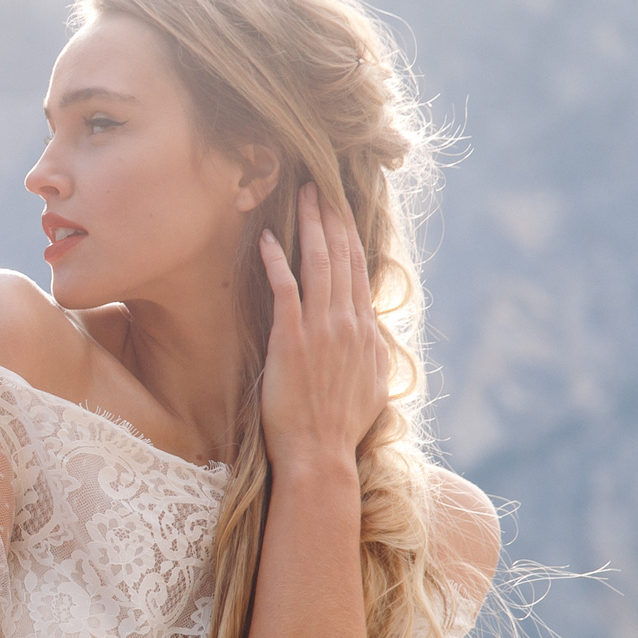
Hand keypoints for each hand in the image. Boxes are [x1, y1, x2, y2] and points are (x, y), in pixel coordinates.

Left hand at [257, 181, 388, 473]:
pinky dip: (276, 262)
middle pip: (341, 255)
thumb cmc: (340, 425)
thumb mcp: (371, 384)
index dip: (349, 233)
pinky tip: (266, 239)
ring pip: (318, 264)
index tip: (340, 205)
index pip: (359, 268)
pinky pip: (285, 291)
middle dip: (329, 215)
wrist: (321, 454)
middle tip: (318, 183)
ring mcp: (321, 329)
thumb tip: (371, 331)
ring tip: (300, 194)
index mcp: (365, 330)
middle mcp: (347, 322)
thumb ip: (371, 350)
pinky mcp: (292, 340)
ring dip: (308, 225)